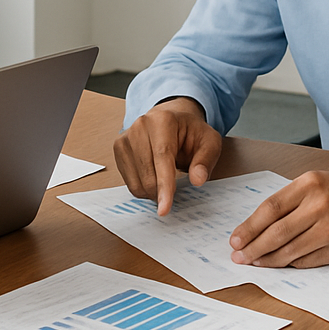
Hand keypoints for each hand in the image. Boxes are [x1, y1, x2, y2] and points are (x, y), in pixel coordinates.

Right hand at [113, 97, 223, 215]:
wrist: (173, 120)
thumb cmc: (191, 132)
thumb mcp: (210, 142)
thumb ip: (206, 161)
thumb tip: (197, 179)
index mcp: (163, 120)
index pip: (162, 158)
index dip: (164, 186)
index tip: (164, 209)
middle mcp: (140, 126)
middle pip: (147, 175)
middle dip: (162, 192)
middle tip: (177, 189)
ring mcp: (126, 137)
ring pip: (136, 182)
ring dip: (153, 191)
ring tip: (166, 179)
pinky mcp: (118, 149)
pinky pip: (129, 182)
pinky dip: (143, 188)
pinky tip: (154, 176)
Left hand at [229, 170, 328, 267]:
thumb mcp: (317, 184)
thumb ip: (290, 201)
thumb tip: (256, 227)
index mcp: (310, 184)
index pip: (270, 208)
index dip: (249, 227)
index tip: (235, 240)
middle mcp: (320, 204)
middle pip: (276, 232)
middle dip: (253, 247)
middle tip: (239, 257)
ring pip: (290, 250)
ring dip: (269, 259)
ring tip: (255, 262)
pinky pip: (307, 260)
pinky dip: (290, 264)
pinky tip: (279, 264)